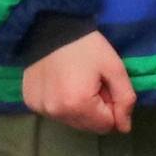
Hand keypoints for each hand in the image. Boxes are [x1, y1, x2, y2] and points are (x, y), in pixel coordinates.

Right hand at [22, 32, 136, 133]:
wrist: (51, 27)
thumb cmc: (86, 46)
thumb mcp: (114, 68)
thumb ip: (124, 99)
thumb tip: (124, 128)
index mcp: (79, 105)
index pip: (106, 125)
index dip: (111, 106)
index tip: (104, 86)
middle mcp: (57, 112)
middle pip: (88, 126)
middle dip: (95, 110)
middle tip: (91, 83)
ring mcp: (41, 108)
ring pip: (71, 121)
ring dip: (78, 108)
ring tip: (75, 82)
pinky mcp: (31, 102)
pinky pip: (54, 113)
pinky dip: (61, 103)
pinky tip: (60, 83)